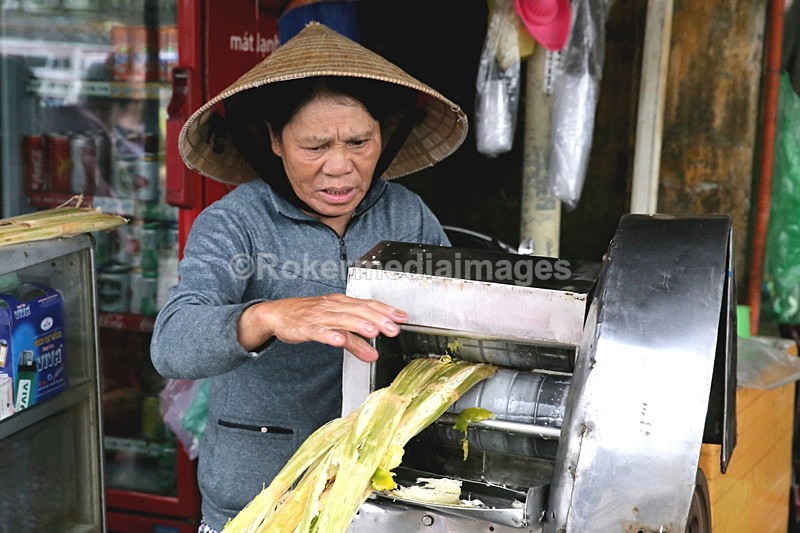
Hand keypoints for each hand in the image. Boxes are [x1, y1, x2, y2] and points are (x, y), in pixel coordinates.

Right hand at [237, 293, 407, 361]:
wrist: (277, 313)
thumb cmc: (308, 316)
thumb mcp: (334, 326)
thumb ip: (356, 340)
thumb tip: (375, 353)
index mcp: (341, 303)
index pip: (367, 304)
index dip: (385, 311)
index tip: (402, 318)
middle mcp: (332, 306)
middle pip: (358, 311)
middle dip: (378, 319)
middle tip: (394, 329)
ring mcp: (319, 316)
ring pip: (342, 320)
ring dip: (359, 326)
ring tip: (374, 333)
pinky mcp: (305, 327)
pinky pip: (319, 331)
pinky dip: (329, 335)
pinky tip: (339, 341)